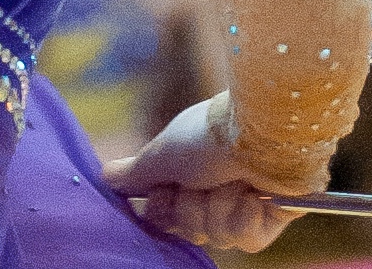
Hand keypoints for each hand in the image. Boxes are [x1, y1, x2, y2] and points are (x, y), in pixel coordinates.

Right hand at [104, 96, 305, 253]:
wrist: (260, 131)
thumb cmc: (207, 135)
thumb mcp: (163, 154)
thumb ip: (136, 172)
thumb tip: (104, 176)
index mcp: (186, 172)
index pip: (164, 213)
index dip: (162, 208)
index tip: (163, 192)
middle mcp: (211, 189)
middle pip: (188, 228)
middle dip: (191, 208)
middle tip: (200, 181)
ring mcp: (240, 205)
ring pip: (216, 236)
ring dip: (219, 207)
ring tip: (231, 179)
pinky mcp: (267, 220)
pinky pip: (245, 239)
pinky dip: (245, 216)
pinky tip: (253, 194)